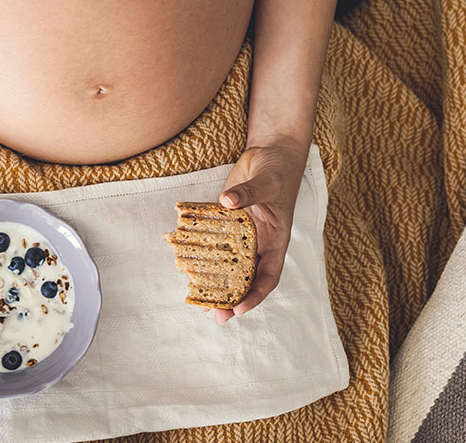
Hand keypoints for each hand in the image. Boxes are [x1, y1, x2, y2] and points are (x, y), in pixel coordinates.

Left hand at [211, 139, 307, 323]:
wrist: (271, 151)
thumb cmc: (278, 169)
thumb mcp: (267, 182)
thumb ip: (249, 193)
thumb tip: (229, 202)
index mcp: (276, 241)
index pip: (268, 277)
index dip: (254, 295)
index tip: (237, 308)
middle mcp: (259, 243)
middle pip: (246, 277)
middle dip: (231, 297)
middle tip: (213, 314)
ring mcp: (243, 234)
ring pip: (229, 264)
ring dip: (215, 281)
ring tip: (198, 299)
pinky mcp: (227, 222)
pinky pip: (215, 242)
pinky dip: (204, 254)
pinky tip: (187, 264)